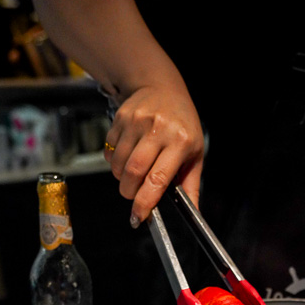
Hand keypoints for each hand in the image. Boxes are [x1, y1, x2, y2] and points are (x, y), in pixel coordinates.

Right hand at [104, 83, 204, 224]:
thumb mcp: (195, 154)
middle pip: (133, 173)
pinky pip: (109, 151)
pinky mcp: (120, 118)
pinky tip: (127, 156)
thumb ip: (191, 186)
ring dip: (121, 179)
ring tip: (132, 175)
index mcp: (181, 142)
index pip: (158, 179)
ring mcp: (137, 122)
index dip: (145, 202)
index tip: (138, 217)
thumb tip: (193, 214)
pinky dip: (114, 162)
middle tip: (134, 195)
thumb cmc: (183, 126)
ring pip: (118, 164)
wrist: (162, 87)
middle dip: (129, 192)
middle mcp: (158, 129)